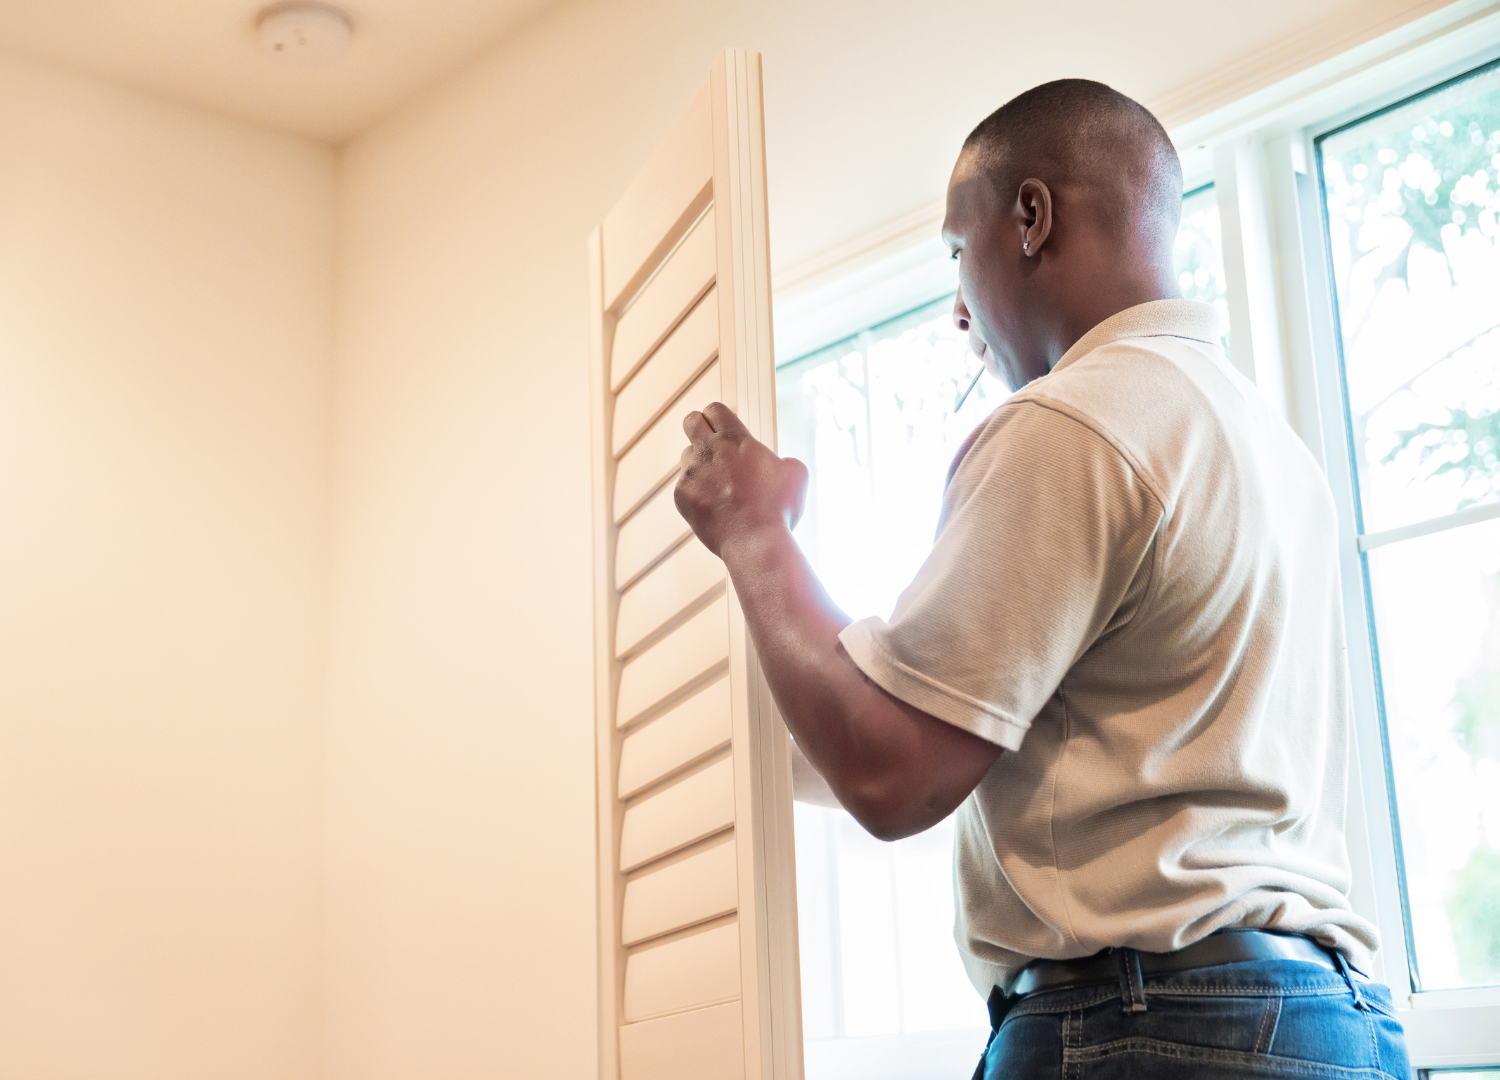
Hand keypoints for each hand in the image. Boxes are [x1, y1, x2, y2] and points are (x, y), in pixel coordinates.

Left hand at [675, 402, 808, 556]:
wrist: (756, 542)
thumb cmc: (779, 509)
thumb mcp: (796, 473)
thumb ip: (782, 459)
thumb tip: (778, 463)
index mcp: (735, 440)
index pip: (715, 409)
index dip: (719, 416)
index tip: (723, 426)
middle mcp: (708, 451)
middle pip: (691, 421)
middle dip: (699, 426)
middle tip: (710, 440)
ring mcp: (692, 474)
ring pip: (687, 455)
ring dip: (700, 462)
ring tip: (720, 483)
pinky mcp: (682, 496)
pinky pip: (685, 484)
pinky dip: (697, 492)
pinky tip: (715, 505)